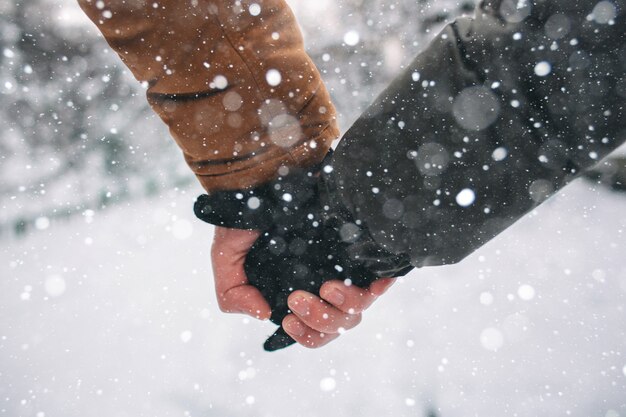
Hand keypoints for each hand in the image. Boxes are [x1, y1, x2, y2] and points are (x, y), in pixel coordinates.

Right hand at [211, 226, 395, 347]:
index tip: (289, 319)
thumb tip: (264, 315)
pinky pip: (379, 280)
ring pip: (358, 308)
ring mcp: (342, 267)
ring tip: (327, 287)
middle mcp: (322, 283)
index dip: (307, 335)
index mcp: (297, 293)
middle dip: (321, 321)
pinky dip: (379, 287)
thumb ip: (232, 293)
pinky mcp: (358, 249)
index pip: (314, 331)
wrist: (260, 177)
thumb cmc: (244, 218)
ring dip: (343, 306)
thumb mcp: (225, 258)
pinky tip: (372, 283)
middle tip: (298, 299)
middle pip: (339, 324)